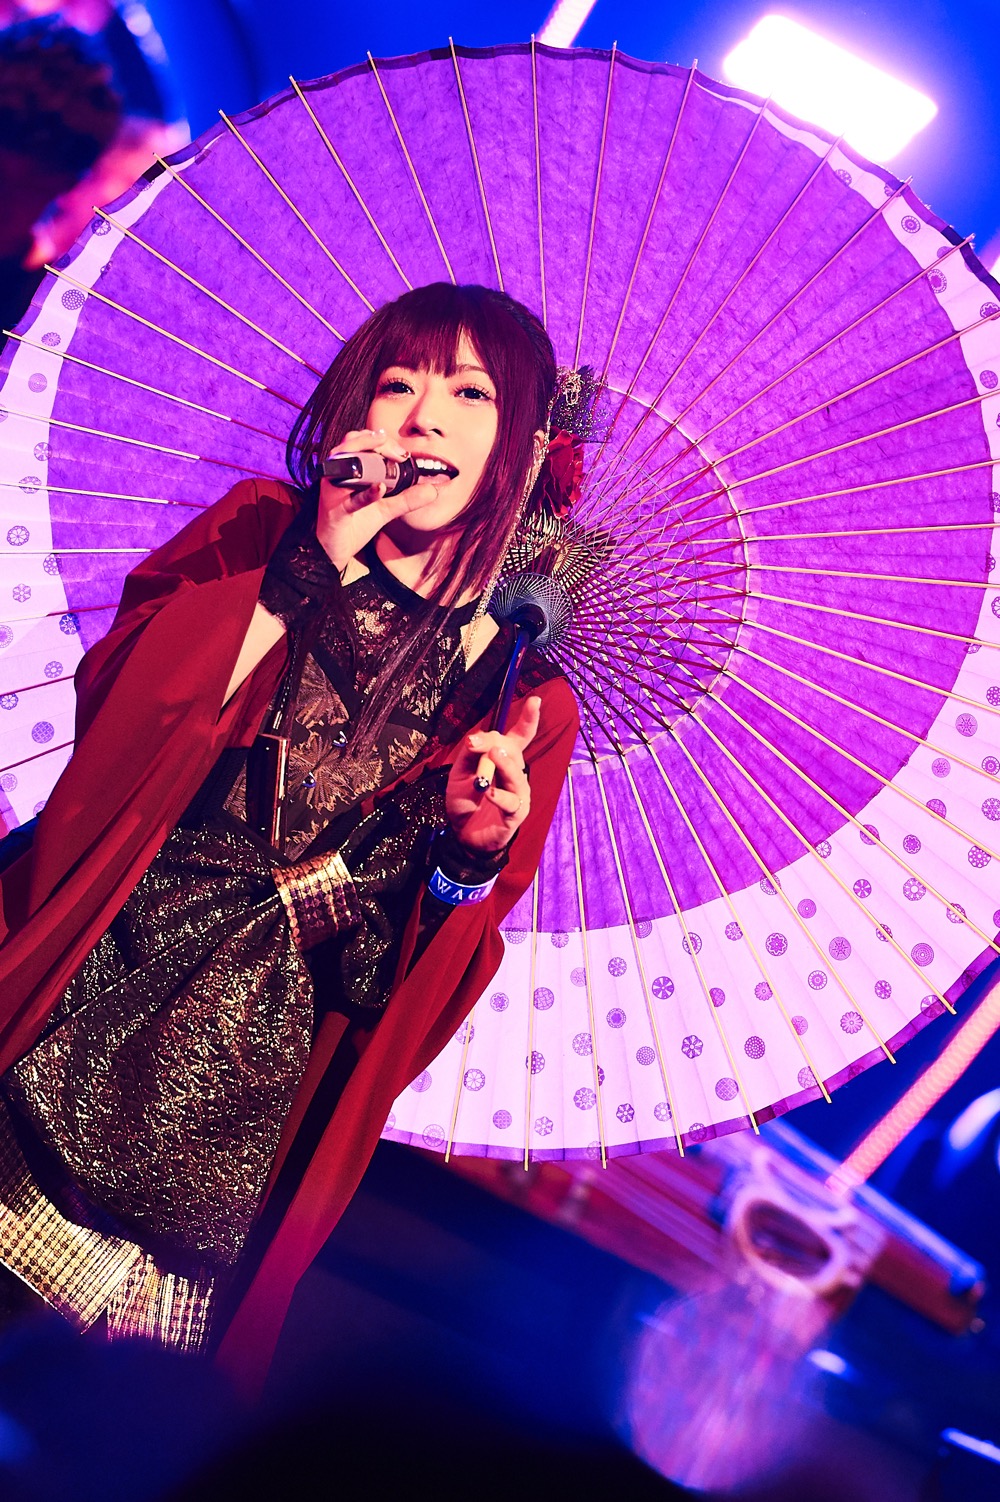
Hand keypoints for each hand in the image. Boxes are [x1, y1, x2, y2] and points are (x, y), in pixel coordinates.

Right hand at [316, 427, 415, 570]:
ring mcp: (333, 489)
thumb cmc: (354, 523)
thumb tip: (433, 489)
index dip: (384, 441)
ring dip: (369, 455)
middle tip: (402, 455)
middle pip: (353, 441)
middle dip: (378, 442)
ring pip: (344, 459)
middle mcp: (336, 473)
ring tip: (393, 459)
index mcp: (347, 468)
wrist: (335, 551)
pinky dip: (367, 493)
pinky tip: (380, 489)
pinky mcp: (334, 509)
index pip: (362, 440)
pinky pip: (350, 498)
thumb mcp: (386, 508)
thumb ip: (407, 498)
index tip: (404, 453)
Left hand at [445, 696, 540, 852]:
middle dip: (495, 742)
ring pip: (516, 774)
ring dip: (503, 764)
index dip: (529, 718)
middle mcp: (516, 773)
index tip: (535, 701)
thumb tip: (476, 738)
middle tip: (475, 743)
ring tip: (493, 757)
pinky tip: (489, 792)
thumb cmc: (466, 800)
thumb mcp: (459, 773)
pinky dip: (499, 795)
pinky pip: (511, 801)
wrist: (463, 834)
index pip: (520, 736)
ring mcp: (519, 793)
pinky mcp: (516, 813)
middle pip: (513, 750)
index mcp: (504, 759)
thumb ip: (469, 754)